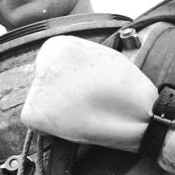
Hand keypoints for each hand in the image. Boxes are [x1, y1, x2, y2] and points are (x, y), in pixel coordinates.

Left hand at [22, 36, 156, 151]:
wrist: (140, 115)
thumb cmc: (126, 89)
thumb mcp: (101, 56)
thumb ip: (77, 59)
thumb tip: (63, 72)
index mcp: (58, 43)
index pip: (50, 65)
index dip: (68, 81)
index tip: (85, 89)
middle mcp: (43, 60)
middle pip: (42, 83)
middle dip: (59, 95)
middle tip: (84, 105)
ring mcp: (38, 86)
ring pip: (39, 103)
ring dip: (56, 112)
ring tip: (83, 114)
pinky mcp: (34, 113)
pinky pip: (37, 125)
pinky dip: (51, 131)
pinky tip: (75, 126)